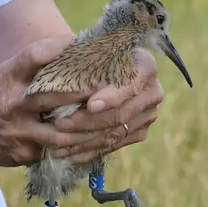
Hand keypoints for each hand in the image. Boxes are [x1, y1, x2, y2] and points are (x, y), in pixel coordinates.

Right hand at [0, 36, 109, 167]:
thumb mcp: (9, 74)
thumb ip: (38, 65)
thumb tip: (80, 48)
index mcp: (9, 76)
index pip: (35, 55)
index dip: (61, 47)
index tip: (84, 43)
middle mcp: (14, 101)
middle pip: (56, 95)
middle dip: (87, 91)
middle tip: (114, 87)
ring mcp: (19, 130)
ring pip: (63, 132)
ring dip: (89, 128)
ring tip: (112, 121)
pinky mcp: (25, 152)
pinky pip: (58, 151)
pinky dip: (79, 147)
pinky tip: (96, 143)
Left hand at [49, 49, 163, 162]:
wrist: (93, 75)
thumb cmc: (83, 59)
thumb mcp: (77, 52)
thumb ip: (69, 53)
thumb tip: (54, 52)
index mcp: (145, 66)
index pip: (131, 83)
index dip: (112, 96)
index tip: (90, 105)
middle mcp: (152, 91)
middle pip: (121, 114)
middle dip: (88, 122)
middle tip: (61, 124)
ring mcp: (148, 115)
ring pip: (114, 134)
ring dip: (83, 140)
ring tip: (56, 144)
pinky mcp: (138, 133)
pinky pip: (112, 146)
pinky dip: (88, 151)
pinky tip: (66, 154)